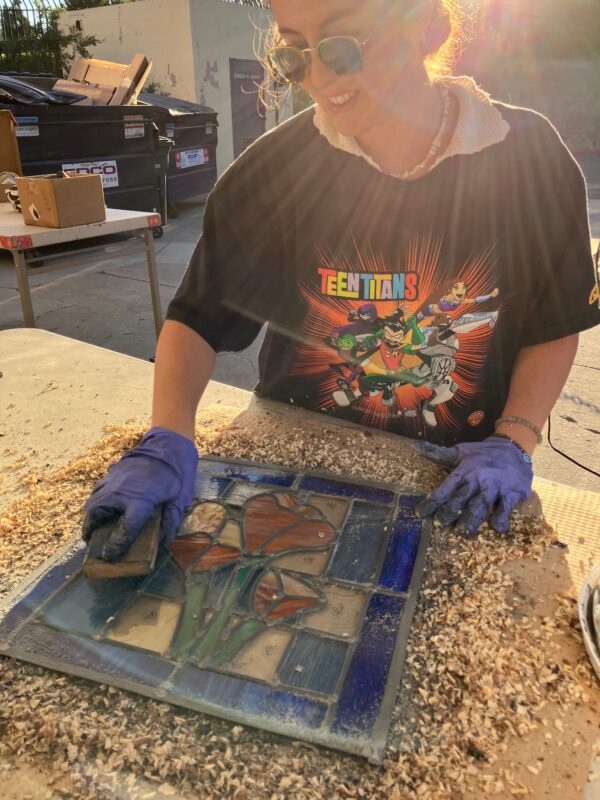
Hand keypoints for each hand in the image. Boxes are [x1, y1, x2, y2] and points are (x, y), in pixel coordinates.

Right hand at [83, 427, 198, 560]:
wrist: (167, 444)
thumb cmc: (177, 473)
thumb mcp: (180, 499)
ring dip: (90, 518)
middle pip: (96, 515)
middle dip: (92, 532)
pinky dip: (94, 503)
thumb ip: (170, 522)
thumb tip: (162, 543)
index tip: (110, 557)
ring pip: (91, 503)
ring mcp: (112, 481)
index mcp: (141, 500)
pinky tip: (101, 510)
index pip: (125, 529)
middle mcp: (121, 492)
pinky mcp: (110, 474)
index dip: (116, 546)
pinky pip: (96, 492)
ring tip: (94, 530)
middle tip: (94, 544)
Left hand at [414, 436, 532, 536]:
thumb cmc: (482, 454)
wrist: (513, 447)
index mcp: (463, 471)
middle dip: (450, 512)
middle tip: (441, 523)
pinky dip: (501, 517)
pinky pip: (506, 507)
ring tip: (463, 532)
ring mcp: (495, 486)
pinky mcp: (512, 492)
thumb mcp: (459, 452)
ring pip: (481, 505)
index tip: (419, 514)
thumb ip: (437, 454)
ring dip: (471, 520)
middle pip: (460, 499)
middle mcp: (477, 479)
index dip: (431, 502)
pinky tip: (497, 527)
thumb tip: (415, 446)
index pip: (444, 489)